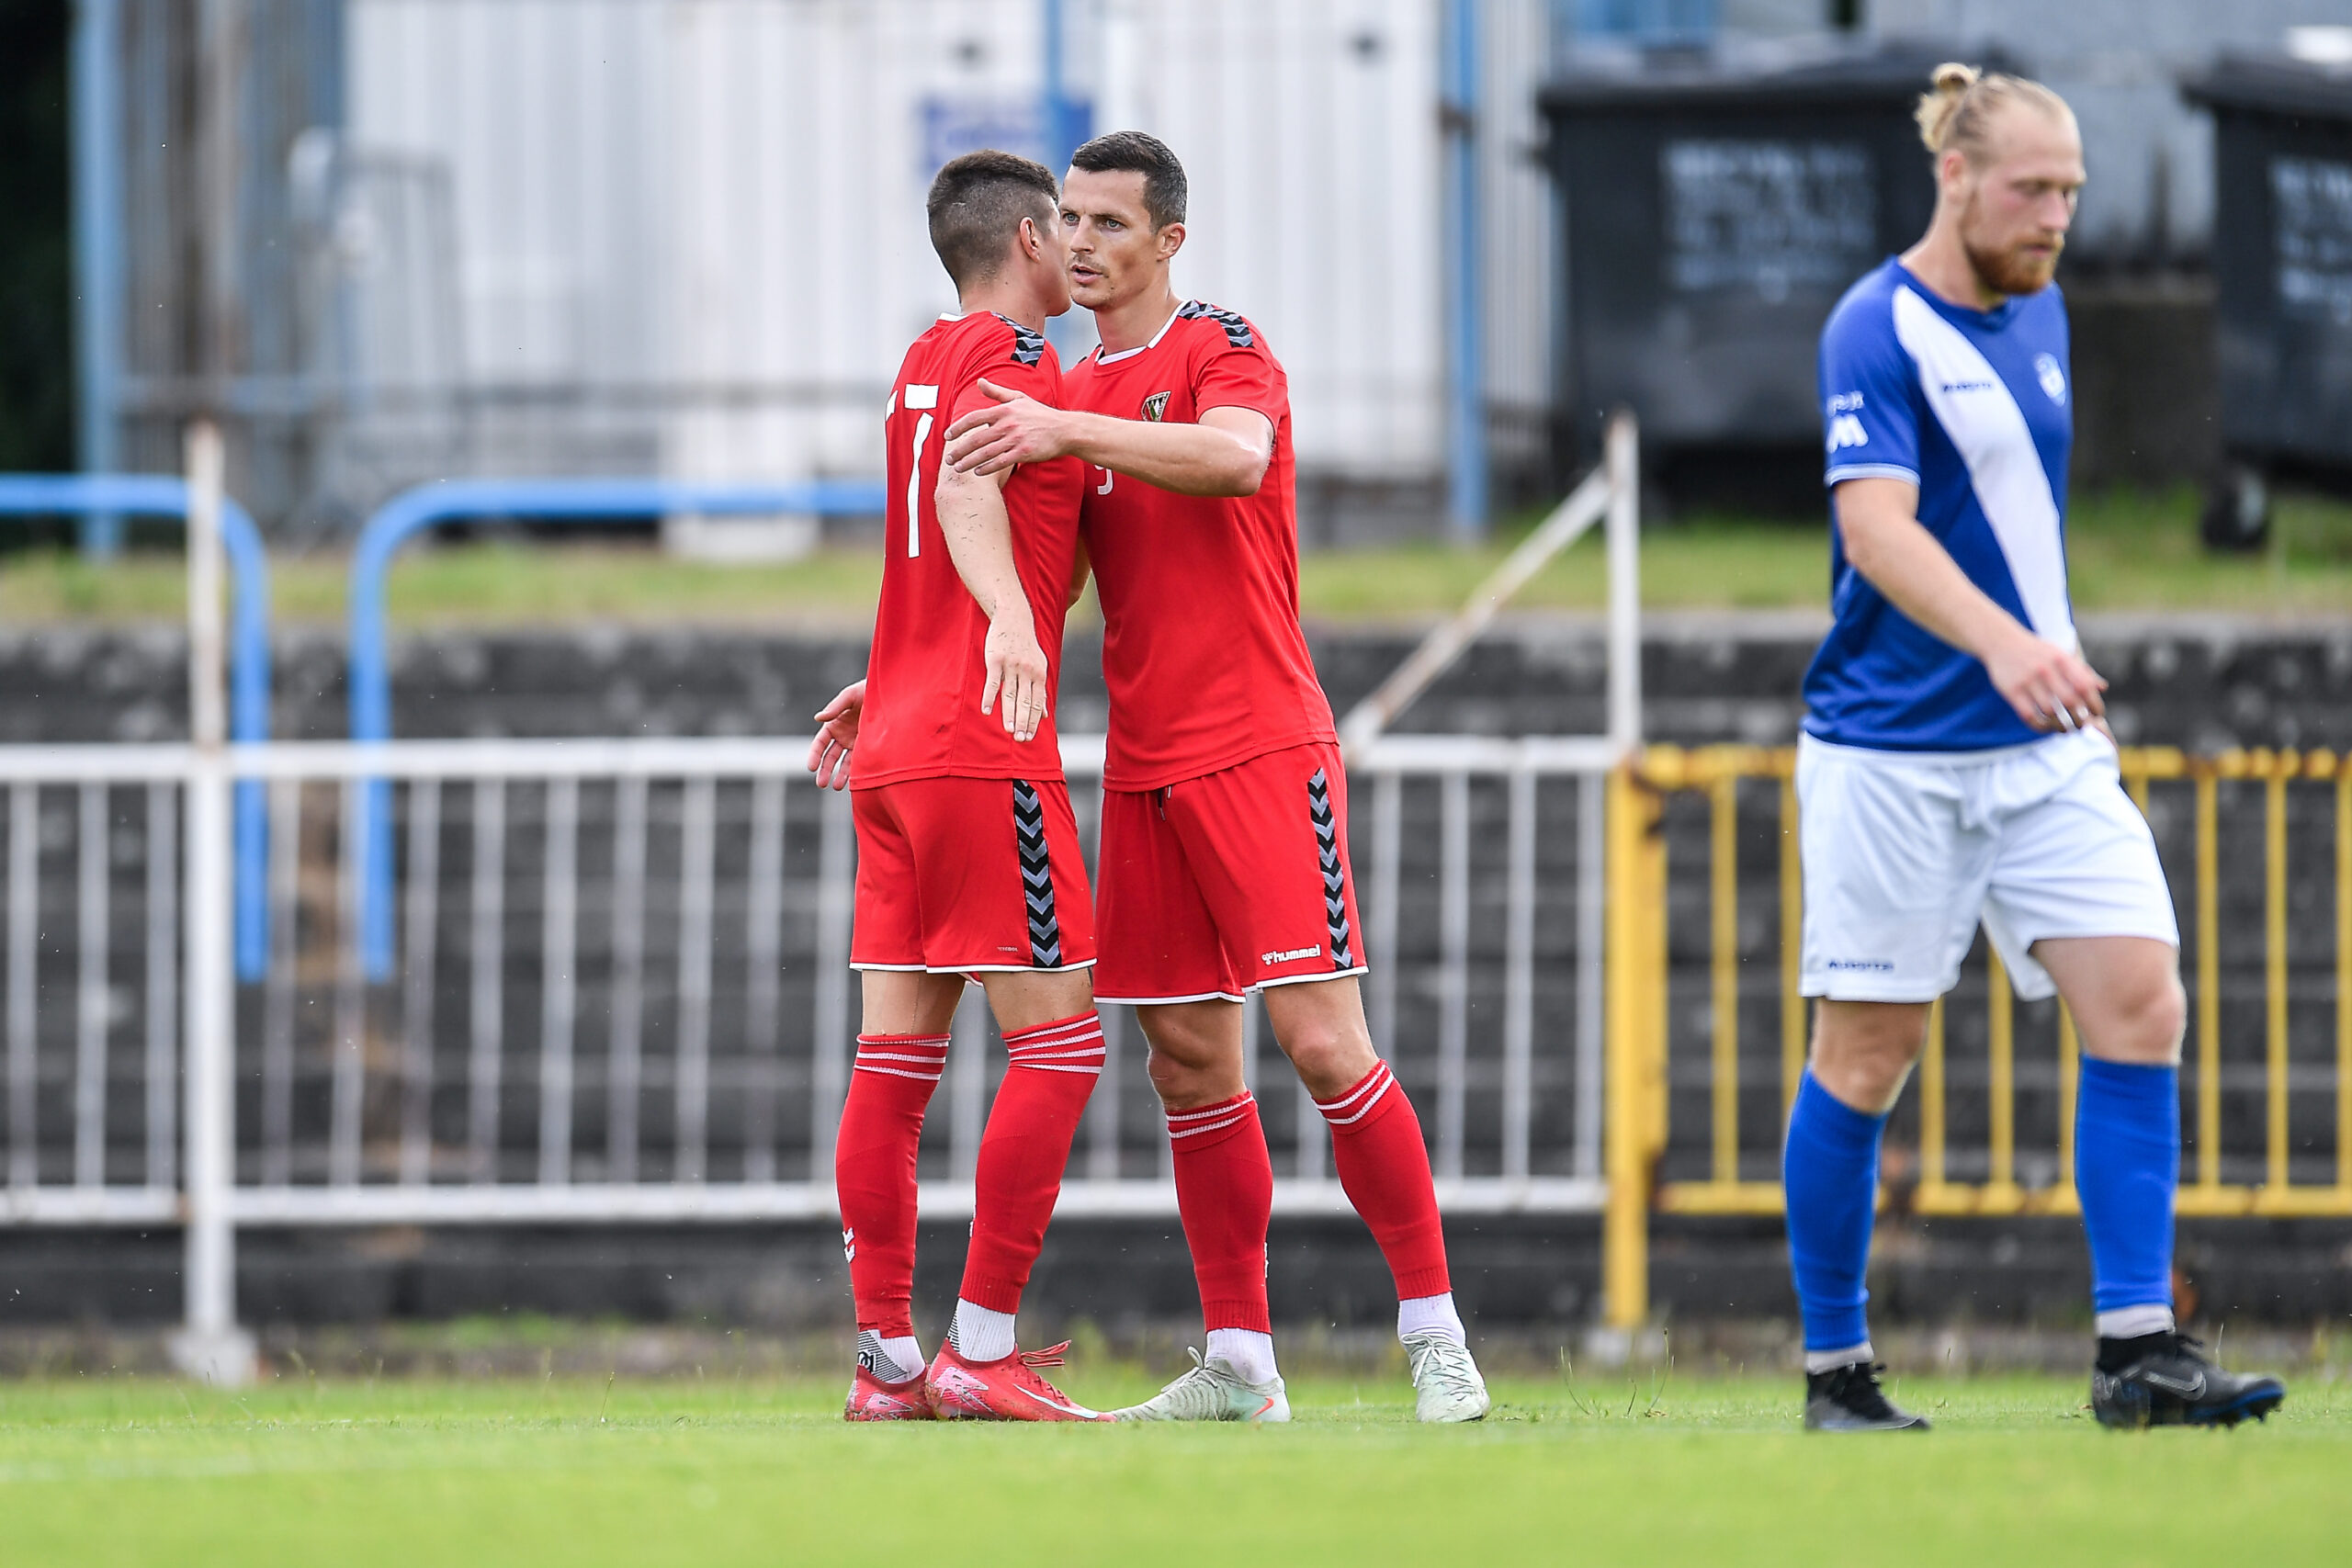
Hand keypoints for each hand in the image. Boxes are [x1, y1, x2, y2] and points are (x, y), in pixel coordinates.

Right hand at [806, 681, 864, 789]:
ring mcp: (855, 743)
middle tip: (821, 784)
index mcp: (834, 724)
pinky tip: (853, 782)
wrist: (891, 694)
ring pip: (844, 763)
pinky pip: (860, 762)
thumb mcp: (850, 696)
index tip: (811, 767)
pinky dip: (855, 772)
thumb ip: (835, 707)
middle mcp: (842, 736)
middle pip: (830, 757)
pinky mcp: (869, 748)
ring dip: (839, 775)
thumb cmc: (867, 690)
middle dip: (824, 770)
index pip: (819, 743)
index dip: (814, 755)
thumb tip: (817, 718)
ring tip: (836, 786)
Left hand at [944, 380, 1070, 475]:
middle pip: (976, 439)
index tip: (947, 435)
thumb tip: (979, 381)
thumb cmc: (1040, 414)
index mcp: (1004, 410)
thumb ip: (997, 392)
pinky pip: (1000, 462)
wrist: (1065, 429)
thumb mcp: (1019, 398)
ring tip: (958, 468)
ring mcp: (1016, 439)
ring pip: (986, 453)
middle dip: (959, 450)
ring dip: (969, 462)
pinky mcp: (1024, 453)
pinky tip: (978, 472)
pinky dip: (987, 468)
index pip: (973, 418)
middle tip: (949, 458)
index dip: (957, 427)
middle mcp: (1007, 424)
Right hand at [980, 610, 1049, 742]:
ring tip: (1008, 730)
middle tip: (1020, 739)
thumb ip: (1040, 691)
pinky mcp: (996, 660)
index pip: (1037, 703)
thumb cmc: (1026, 646)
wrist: (1013, 619)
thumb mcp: (1039, 666)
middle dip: (1023, 722)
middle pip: (1025, 702)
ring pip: (1010, 694)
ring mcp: (1011, 665)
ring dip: (1009, 714)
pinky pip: (993, 682)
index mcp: (1039, 674)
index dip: (1033, 721)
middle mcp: (1027, 671)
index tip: (1029, 737)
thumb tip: (1045, 715)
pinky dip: (989, 697)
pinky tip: (987, 711)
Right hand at [1981, 626, 2105, 732]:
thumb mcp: (2060, 654)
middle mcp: (2046, 669)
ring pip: (2050, 711)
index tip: (2097, 714)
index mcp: (2061, 659)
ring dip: (2061, 725)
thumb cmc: (2036, 651)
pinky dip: (2040, 726)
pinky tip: (2046, 727)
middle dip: (2079, 719)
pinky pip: (2029, 715)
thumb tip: (2102, 687)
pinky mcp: (2012, 691)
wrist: (2001, 642)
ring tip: (2065, 730)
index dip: (2094, 703)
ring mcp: (2028, 681)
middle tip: (2082, 727)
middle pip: (2070, 701)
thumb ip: (2081, 670)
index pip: (2084, 686)